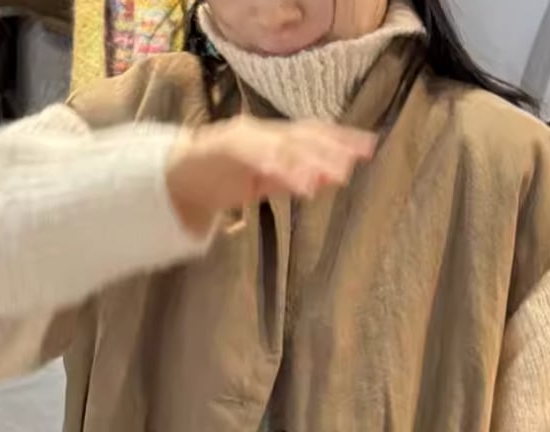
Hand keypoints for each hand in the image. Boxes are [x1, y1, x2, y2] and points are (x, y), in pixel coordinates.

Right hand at [166, 116, 376, 235]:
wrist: (180, 179)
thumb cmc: (224, 179)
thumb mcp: (268, 181)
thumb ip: (297, 178)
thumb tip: (333, 177)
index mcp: (276, 138)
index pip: (314, 133)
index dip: (341, 139)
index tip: (369, 148)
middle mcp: (265, 132)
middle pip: (304, 136)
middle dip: (331, 150)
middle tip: (355, 165)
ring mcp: (246, 137)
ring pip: (284, 145)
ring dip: (310, 161)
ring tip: (333, 176)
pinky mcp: (226, 147)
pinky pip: (256, 155)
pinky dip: (278, 165)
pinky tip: (298, 180)